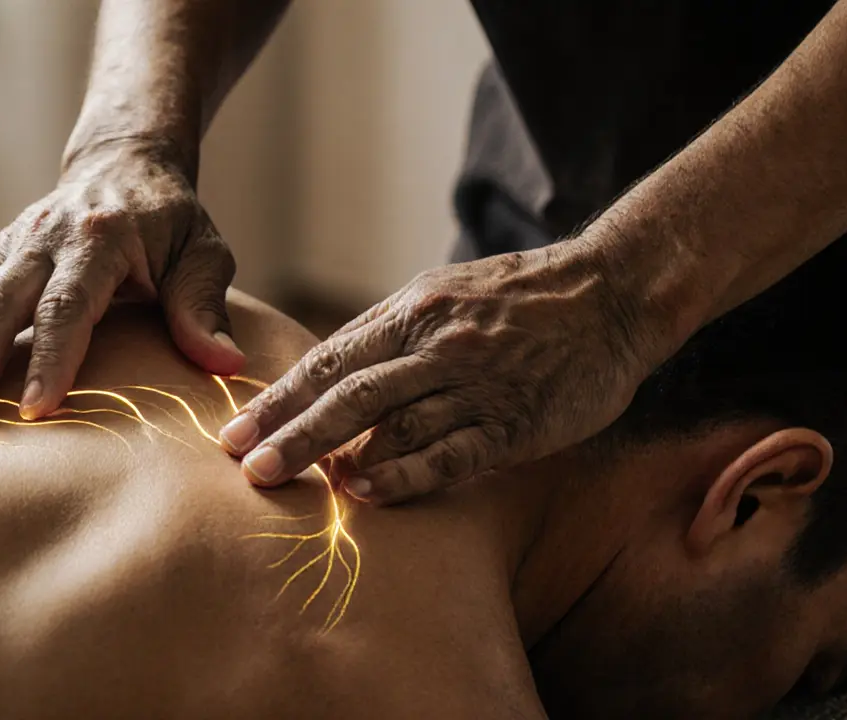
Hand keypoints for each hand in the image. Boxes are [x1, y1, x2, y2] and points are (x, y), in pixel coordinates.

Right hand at [0, 137, 244, 420]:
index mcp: (100, 237)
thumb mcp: (204, 253)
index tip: (37, 409)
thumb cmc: (173, 220)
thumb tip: (225, 365)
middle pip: (1, 300)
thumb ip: (205, 306)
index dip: (52, 357)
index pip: (70, 304)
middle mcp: (47, 236)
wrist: (126, 163)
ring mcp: (14, 242)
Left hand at [218, 241, 668, 504]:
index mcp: (413, 311)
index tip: (234, 433)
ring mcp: (476, 383)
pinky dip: (406, 472)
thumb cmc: (521, 298)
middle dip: (290, 431)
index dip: (279, 399)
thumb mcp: (445, 294)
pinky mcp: (514, 420)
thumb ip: (390, 334)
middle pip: (349, 394)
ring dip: (334, 453)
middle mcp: (437, 344)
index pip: (331, 361)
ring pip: (393, 423)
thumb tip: (329, 376)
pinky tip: (367, 491)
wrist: (611, 292)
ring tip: (285, 484)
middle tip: (244, 467)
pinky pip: (453, 450)